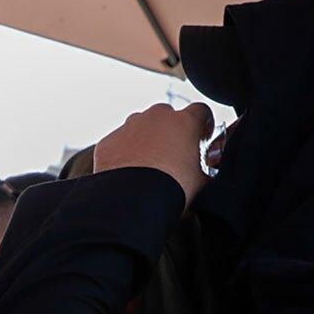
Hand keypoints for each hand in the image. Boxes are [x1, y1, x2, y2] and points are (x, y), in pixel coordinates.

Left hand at [93, 102, 214, 208]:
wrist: (133, 202)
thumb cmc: (171, 190)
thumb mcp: (201, 180)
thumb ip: (205, 167)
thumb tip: (204, 172)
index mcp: (184, 122)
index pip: (201, 111)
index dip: (203, 125)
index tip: (201, 138)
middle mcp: (156, 117)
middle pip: (167, 117)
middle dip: (171, 132)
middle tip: (172, 156)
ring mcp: (129, 126)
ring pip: (140, 127)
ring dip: (146, 140)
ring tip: (148, 167)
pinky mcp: (109, 141)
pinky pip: (119, 143)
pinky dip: (124, 153)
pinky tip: (128, 173)